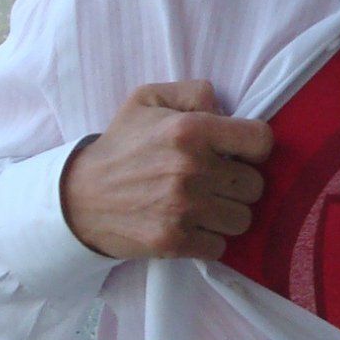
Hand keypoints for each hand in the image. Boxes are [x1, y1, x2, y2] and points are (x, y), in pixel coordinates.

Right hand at [61, 82, 273, 261]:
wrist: (79, 197)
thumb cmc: (120, 145)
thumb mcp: (149, 99)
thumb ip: (195, 92)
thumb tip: (227, 109)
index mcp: (190, 129)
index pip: (260, 141)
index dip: (254, 147)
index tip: (238, 153)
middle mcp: (191, 168)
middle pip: (255, 186)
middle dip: (238, 183)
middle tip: (214, 182)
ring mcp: (183, 208)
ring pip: (242, 219)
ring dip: (226, 214)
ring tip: (203, 205)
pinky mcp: (174, 241)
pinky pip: (220, 247)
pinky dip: (208, 240)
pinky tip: (190, 226)